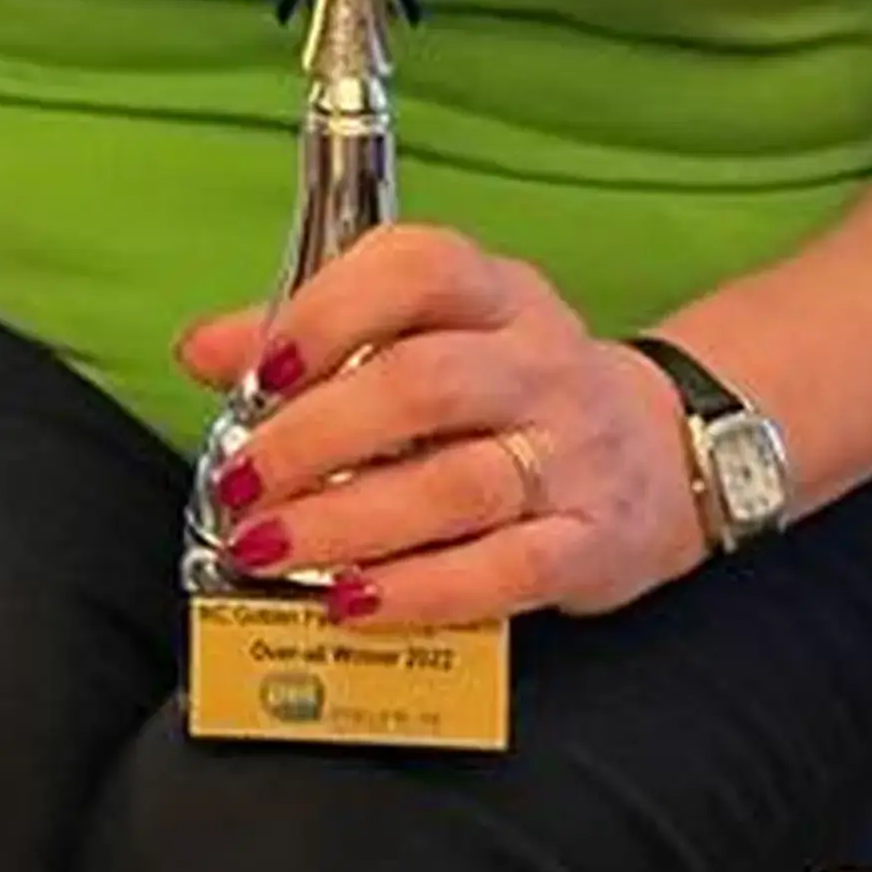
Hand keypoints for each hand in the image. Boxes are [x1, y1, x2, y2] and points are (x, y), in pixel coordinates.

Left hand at [174, 225, 708, 627]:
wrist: (667, 452)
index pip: (418, 269)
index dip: (330, 313)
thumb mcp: (430, 334)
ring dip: (346, 521)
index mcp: (495, 294)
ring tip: (266, 548)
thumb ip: (316, 335)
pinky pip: (504, 571)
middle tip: (241, 484)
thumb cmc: (512, 390)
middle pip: (425, 386)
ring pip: (457, 486)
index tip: (261, 369)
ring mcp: (572, 455)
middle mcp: (540, 364)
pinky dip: (419, 591)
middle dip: (315, 438)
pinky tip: (349, 601)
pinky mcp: (591, 543)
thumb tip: (205, 350)